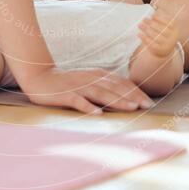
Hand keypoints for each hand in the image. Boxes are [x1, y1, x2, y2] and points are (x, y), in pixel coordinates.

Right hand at [20, 68, 154, 114]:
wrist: (40, 78)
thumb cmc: (67, 83)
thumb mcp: (89, 81)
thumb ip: (104, 87)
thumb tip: (126, 97)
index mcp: (98, 75)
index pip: (121, 83)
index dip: (136, 92)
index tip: (149, 102)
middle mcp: (90, 79)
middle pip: (115, 87)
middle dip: (132, 96)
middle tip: (147, 106)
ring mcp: (78, 87)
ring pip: (101, 93)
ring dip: (117, 100)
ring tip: (131, 108)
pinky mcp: (65, 94)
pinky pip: (78, 101)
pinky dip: (88, 106)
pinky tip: (97, 114)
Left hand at [137, 11, 178, 57]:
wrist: (165, 49)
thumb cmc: (163, 33)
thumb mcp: (166, 25)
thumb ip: (161, 18)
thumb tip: (154, 10)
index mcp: (175, 28)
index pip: (169, 22)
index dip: (160, 18)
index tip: (152, 15)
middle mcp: (173, 37)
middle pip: (161, 29)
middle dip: (151, 23)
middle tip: (143, 19)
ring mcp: (167, 44)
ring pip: (156, 36)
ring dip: (146, 30)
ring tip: (139, 25)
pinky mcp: (160, 50)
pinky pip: (152, 44)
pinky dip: (144, 38)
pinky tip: (139, 34)